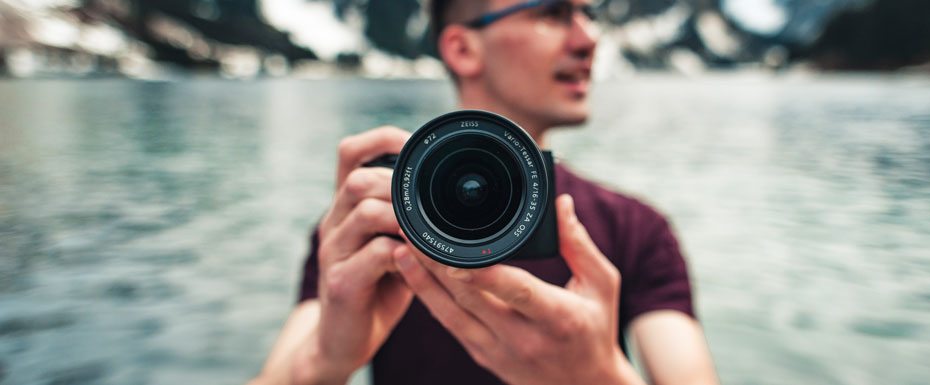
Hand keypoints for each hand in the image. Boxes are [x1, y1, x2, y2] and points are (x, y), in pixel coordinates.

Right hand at [291, 126, 412, 384]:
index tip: (417, 144)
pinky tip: (417, 260)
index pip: (350, 153)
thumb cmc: (378, 286)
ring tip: (427, 230)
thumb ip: (409, 217)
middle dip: (399, 184)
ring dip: (404, 216)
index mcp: (346, 207)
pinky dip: (402, 252)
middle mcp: (334, 223)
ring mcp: (334, 252)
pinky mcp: (341, 283)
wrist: (343, 340)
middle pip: (359, 179)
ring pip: (365, 211)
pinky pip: (374, 254)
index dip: (382, 139)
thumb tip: (450, 191)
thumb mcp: (394, 243)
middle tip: (430, 202)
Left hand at [392, 194, 645, 384]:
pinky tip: (412, 274)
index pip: (516, 291)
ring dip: (423, 282)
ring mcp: (499, 351)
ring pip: (451, 315)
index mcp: (557, 316)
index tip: (453, 256)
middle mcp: (524, 338)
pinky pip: (450, 325)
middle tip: (412, 232)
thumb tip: (560, 202)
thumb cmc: (595, 329)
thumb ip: (579, 244)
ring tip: (401, 249)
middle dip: (437, 265)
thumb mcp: (601, 285)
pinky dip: (430, 299)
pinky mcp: (483, 355)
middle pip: (471, 299)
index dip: (483, 275)